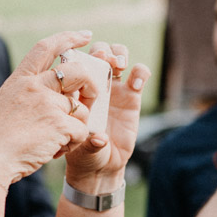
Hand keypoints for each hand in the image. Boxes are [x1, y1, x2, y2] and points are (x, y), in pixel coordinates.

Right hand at [0, 31, 96, 183]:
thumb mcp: (0, 104)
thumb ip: (19, 95)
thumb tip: (25, 95)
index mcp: (20, 80)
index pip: (46, 47)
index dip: (68, 38)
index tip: (84, 35)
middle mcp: (35, 86)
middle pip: (77, 71)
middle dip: (90, 83)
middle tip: (91, 96)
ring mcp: (48, 104)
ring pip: (81, 108)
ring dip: (76, 126)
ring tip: (58, 141)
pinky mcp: (59, 124)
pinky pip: (80, 131)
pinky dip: (72, 144)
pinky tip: (55, 150)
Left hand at [61, 42, 151, 193]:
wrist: (102, 165)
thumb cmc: (84, 154)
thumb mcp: (82, 148)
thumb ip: (90, 142)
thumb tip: (99, 138)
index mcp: (75, 90)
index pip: (76, 62)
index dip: (79, 56)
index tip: (82, 63)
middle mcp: (94, 85)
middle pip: (98, 52)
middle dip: (101, 51)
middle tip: (104, 60)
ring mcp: (114, 88)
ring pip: (117, 56)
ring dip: (119, 54)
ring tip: (119, 65)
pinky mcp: (132, 95)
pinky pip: (139, 74)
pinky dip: (140, 71)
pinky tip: (137, 82)